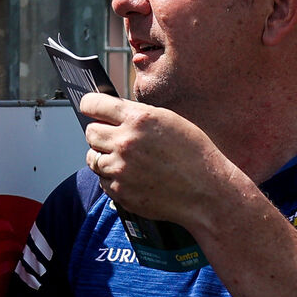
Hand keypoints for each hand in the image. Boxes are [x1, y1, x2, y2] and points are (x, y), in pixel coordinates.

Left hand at [79, 92, 241, 227]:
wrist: (206, 192)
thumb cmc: (194, 154)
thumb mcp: (169, 120)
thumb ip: (137, 115)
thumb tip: (111, 111)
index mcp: (138, 119)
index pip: (93, 104)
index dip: (90, 105)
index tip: (90, 108)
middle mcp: (125, 142)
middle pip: (90, 132)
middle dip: (99, 133)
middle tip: (114, 138)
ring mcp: (120, 169)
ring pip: (92, 158)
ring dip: (104, 157)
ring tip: (126, 159)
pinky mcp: (119, 191)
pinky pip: (102, 180)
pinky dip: (112, 178)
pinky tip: (133, 176)